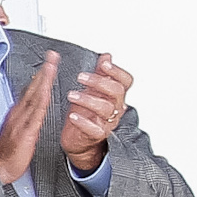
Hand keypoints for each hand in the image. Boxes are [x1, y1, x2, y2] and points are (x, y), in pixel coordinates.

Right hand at [0, 50, 60, 186]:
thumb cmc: (6, 154)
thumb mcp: (15, 133)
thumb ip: (23, 119)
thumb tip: (31, 109)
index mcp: (17, 114)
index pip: (31, 91)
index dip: (40, 75)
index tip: (49, 62)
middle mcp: (18, 114)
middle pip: (33, 88)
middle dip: (44, 71)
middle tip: (52, 55)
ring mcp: (21, 122)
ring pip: (34, 97)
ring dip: (43, 80)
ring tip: (52, 65)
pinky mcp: (26, 132)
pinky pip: (35, 114)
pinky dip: (40, 100)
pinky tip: (46, 90)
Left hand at [61, 53, 131, 173]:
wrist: (79, 140)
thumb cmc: (85, 114)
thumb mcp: (91, 91)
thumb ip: (99, 74)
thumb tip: (107, 56)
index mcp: (114, 96)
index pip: (125, 82)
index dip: (117, 72)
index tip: (104, 64)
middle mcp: (114, 108)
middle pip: (117, 92)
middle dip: (99, 82)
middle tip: (80, 77)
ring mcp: (107, 122)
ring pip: (106, 109)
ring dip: (88, 100)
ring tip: (72, 95)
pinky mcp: (96, 135)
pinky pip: (94, 129)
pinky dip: (83, 122)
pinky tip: (72, 116)